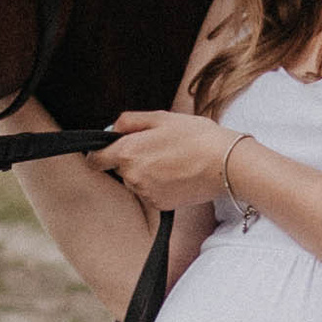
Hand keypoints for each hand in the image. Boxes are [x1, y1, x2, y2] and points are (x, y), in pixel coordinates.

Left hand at [94, 110, 231, 210]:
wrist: (225, 164)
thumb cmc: (196, 136)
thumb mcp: (161, 117)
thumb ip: (130, 121)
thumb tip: (113, 129)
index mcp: (128, 152)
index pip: (96, 160)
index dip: (100, 154)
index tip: (110, 150)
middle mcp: (132, 176)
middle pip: (120, 169)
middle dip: (132, 159)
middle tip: (158, 147)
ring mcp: (145, 193)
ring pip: (136, 182)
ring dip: (146, 173)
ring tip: (172, 160)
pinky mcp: (160, 204)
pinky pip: (151, 194)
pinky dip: (159, 186)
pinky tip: (178, 174)